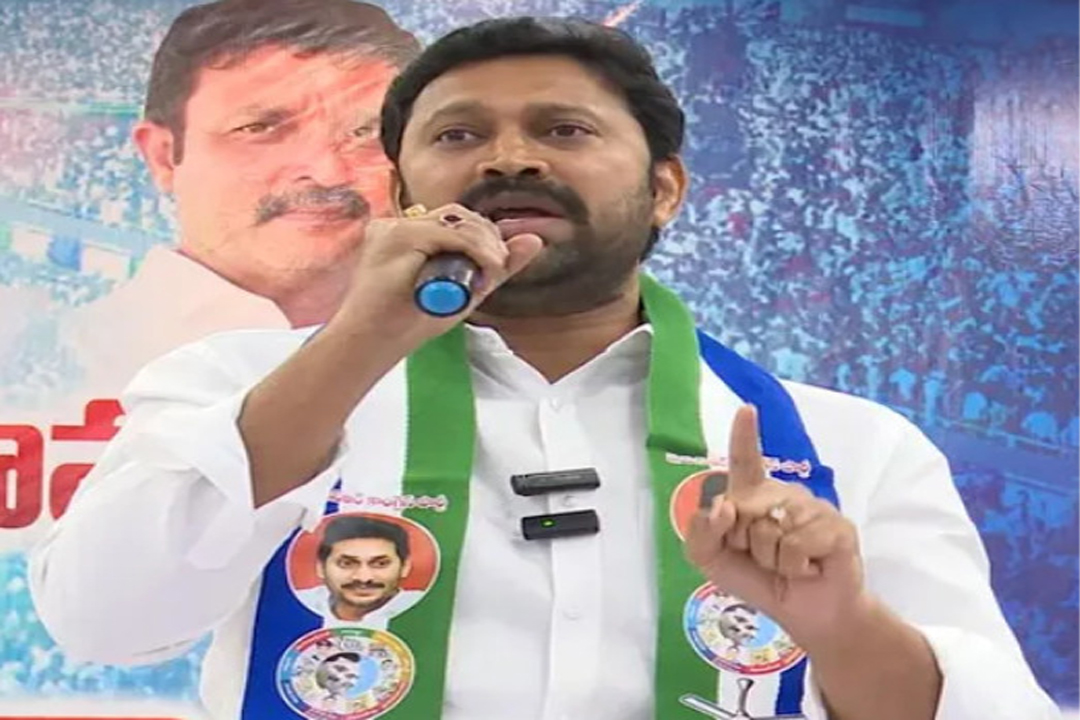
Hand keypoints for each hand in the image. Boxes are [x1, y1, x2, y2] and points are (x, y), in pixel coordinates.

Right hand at [332, 203, 543, 346]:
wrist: (370, 344)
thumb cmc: (408, 325)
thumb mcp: (463, 292)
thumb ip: (494, 267)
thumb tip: (535, 240)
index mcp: (407, 234)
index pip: (455, 220)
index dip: (483, 237)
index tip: (494, 264)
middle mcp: (397, 225)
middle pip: (458, 214)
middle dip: (487, 239)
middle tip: (495, 268)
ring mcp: (394, 227)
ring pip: (456, 221)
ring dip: (484, 245)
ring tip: (491, 271)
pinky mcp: (397, 236)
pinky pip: (448, 233)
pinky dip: (475, 250)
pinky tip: (487, 268)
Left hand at [684, 405, 868, 647]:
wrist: (805, 615)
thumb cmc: (760, 582)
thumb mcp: (713, 561)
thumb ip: (701, 534)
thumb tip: (724, 506)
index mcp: (753, 496)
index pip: (746, 460)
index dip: (744, 435)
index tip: (747, 409)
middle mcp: (782, 495)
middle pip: (742, 508)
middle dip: (743, 543)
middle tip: (765, 559)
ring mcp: (812, 507)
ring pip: (769, 529)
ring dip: (771, 560)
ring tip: (789, 565)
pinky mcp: (836, 526)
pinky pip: (796, 544)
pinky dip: (795, 567)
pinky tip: (809, 569)